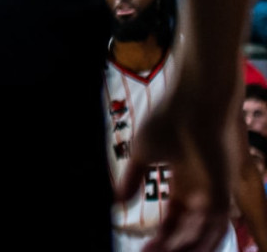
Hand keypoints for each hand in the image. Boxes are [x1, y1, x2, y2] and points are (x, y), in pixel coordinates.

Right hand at [118, 57, 239, 251]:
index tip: (141, 245)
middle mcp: (202, 191)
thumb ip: (131, 178)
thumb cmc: (169, 119)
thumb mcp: (142, 152)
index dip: (160, 233)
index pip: (175, 217)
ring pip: (205, 232)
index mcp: (185, 182)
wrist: (193, 102)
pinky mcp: (223, 189)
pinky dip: (201, 239)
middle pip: (189, 229)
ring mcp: (214, 191)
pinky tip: (181, 246)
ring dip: (186, 247)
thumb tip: (116, 201)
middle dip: (170, 245)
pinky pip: (216, 224)